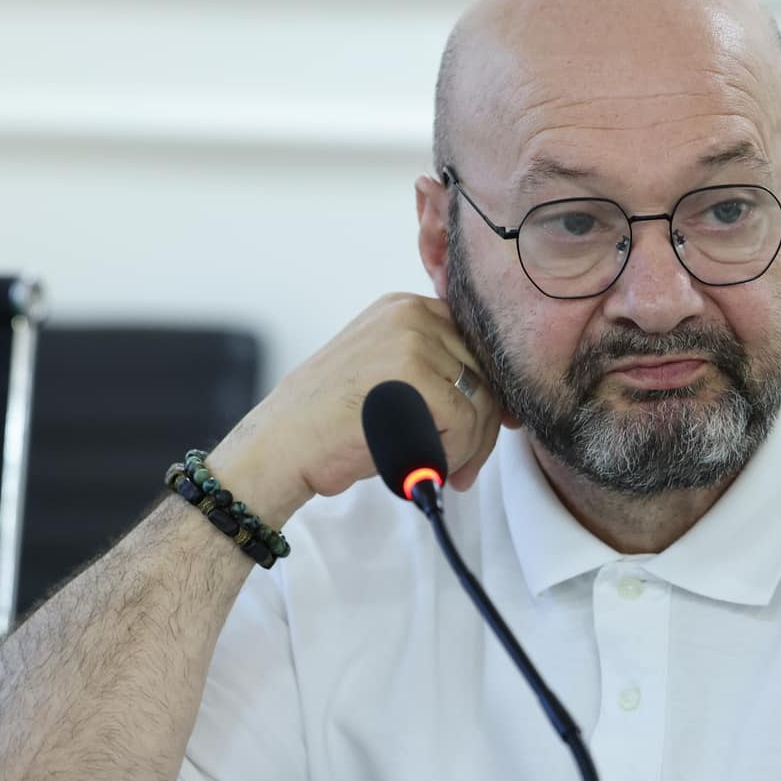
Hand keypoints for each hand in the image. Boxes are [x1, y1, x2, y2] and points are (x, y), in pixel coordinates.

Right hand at [205, 294, 512, 516]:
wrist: (280, 446)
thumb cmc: (330, 423)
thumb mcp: (382, 374)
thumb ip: (432, 370)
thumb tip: (500, 400)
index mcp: (404, 307)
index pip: (475, 347)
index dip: (489, 392)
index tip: (491, 428)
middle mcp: (411, 313)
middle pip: (484, 373)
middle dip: (482, 427)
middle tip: (463, 467)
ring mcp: (412, 340)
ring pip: (481, 400)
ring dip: (470, 446)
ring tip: (443, 472)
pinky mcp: (414, 374)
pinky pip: (465, 422)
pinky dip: (454, 454)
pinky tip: (426, 468)